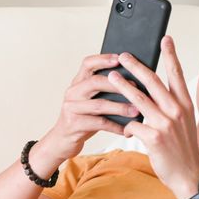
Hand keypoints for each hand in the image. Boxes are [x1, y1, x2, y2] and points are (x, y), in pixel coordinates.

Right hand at [36, 54, 138, 169]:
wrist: (62, 140)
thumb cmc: (83, 118)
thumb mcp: (89, 100)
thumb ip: (103, 90)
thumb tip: (133, 82)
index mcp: (77, 82)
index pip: (88, 64)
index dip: (103, 59)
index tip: (120, 58)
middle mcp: (72, 92)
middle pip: (95, 82)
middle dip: (117, 84)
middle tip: (136, 87)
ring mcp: (71, 108)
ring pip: (99, 104)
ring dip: (120, 107)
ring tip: (136, 110)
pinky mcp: (74, 124)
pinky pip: (99, 124)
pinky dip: (115, 126)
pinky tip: (127, 129)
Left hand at [107, 36, 198, 198]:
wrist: (189, 176)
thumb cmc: (184, 150)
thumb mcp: (184, 123)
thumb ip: (172, 107)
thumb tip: (154, 94)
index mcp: (185, 104)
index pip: (176, 74)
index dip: (170, 55)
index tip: (165, 39)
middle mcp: (177, 110)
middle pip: (153, 80)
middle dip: (137, 65)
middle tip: (123, 55)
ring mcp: (165, 123)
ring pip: (138, 99)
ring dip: (123, 86)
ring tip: (111, 76)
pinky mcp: (154, 137)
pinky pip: (134, 125)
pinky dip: (127, 126)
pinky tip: (125, 129)